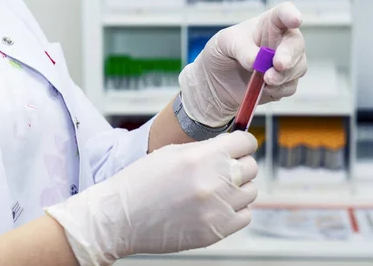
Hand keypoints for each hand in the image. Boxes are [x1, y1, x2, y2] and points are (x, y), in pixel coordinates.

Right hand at [45, 131, 258, 265]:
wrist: (120, 218)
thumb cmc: (142, 182)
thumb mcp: (173, 153)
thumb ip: (207, 149)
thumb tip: (233, 146)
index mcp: (203, 157)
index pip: (246, 142)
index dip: (243, 143)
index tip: (240, 147)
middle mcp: (214, 181)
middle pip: (251, 166)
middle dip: (240, 164)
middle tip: (225, 169)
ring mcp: (217, 208)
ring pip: (251, 192)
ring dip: (238, 188)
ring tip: (217, 190)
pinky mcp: (216, 230)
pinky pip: (245, 215)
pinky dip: (236, 210)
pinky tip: (217, 206)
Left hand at [180, 2, 306, 126]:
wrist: (216, 82)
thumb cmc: (222, 53)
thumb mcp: (224, 43)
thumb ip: (241, 49)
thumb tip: (257, 61)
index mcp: (269, 23)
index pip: (284, 13)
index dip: (291, 15)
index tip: (295, 20)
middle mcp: (282, 41)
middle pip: (296, 44)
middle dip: (289, 55)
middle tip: (279, 64)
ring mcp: (286, 63)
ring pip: (298, 67)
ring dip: (284, 75)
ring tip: (266, 80)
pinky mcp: (284, 83)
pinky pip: (290, 86)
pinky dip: (279, 89)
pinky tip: (265, 89)